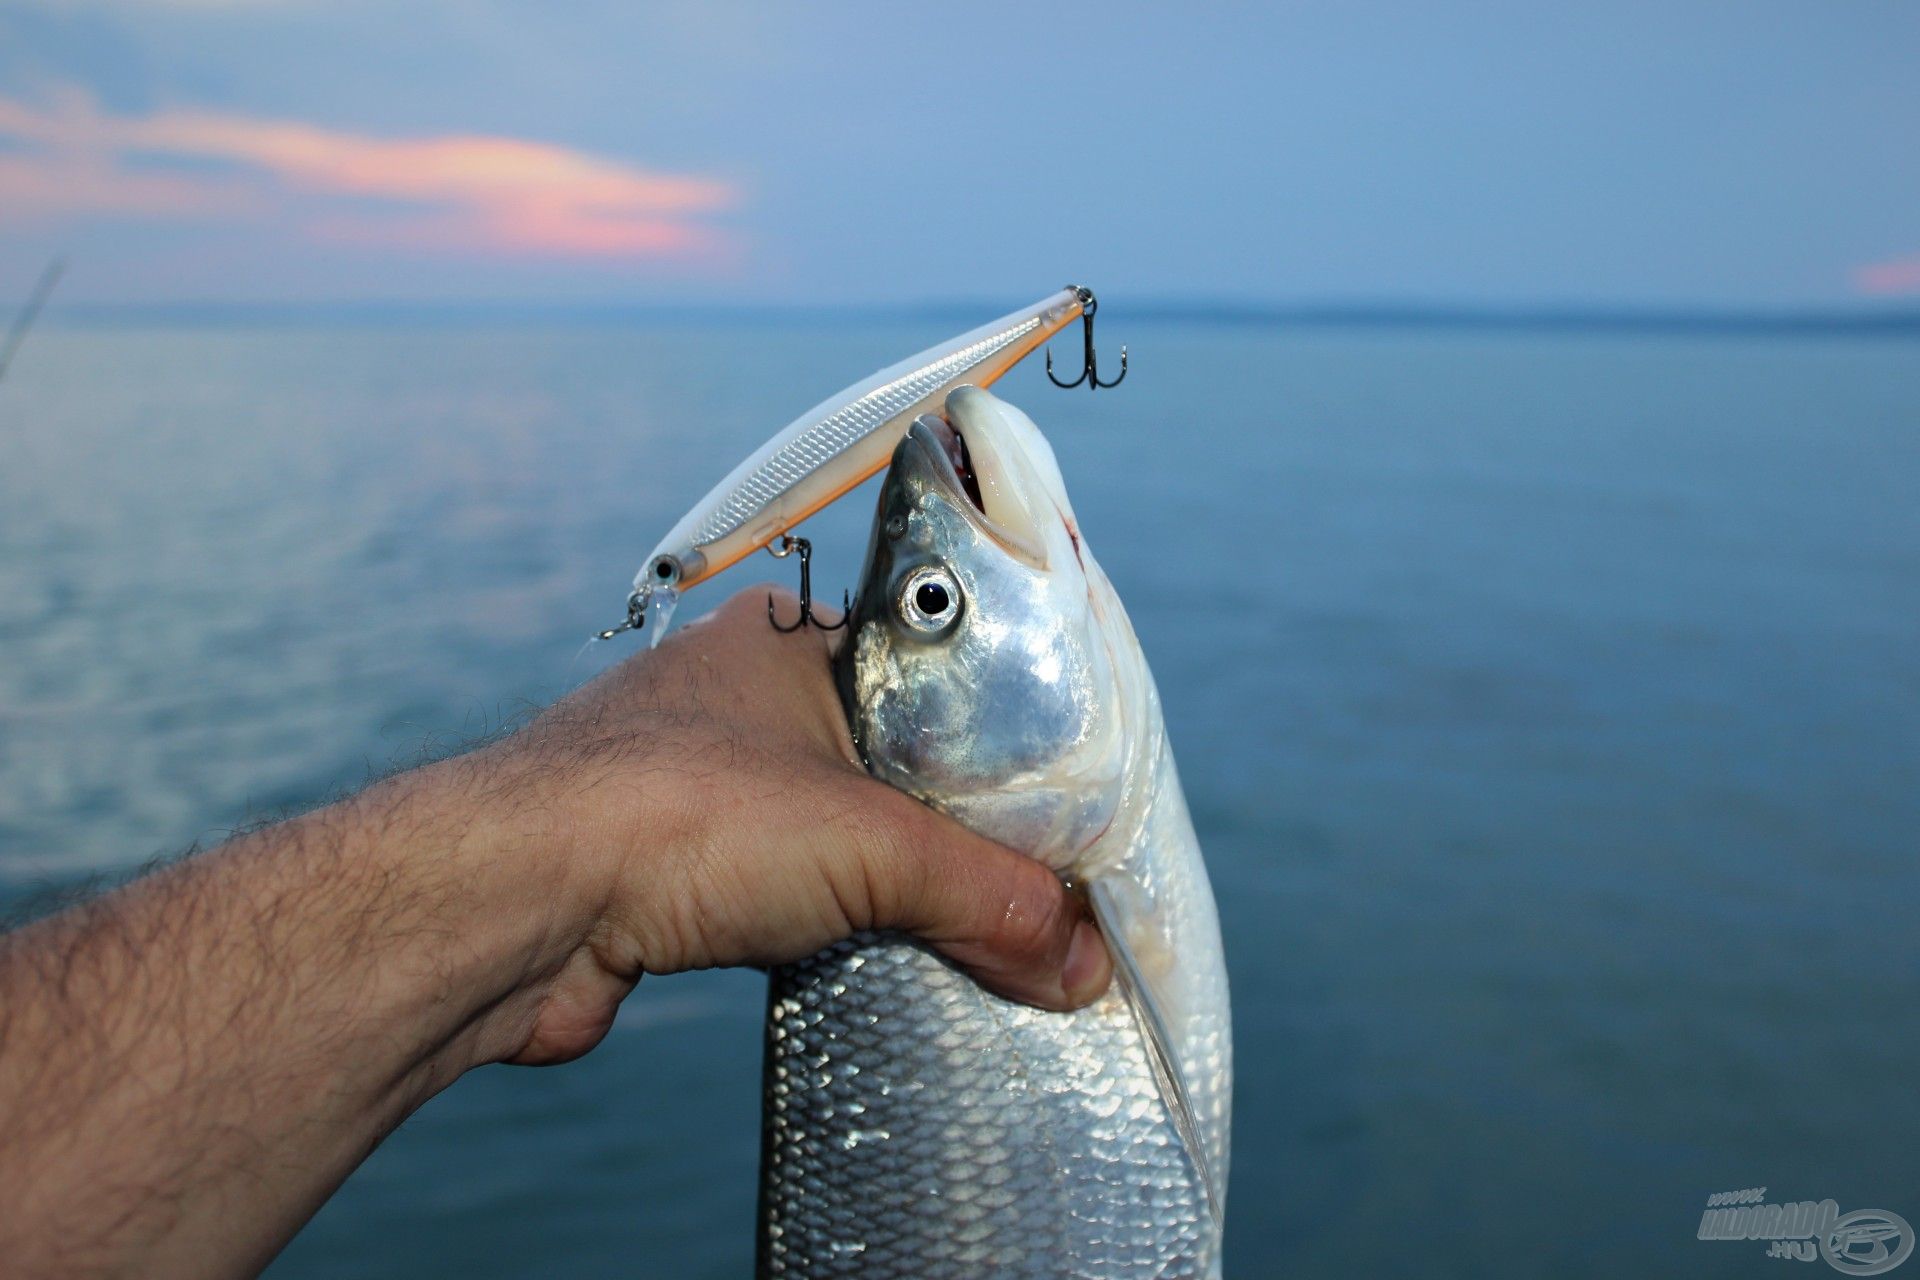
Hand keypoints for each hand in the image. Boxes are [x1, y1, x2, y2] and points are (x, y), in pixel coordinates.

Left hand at [471, 587, 1112, 1065]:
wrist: (506, 906)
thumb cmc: (676, 816)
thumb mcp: (869, 845)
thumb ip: (988, 896)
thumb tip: (1083, 960)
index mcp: (791, 646)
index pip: (931, 680)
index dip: (1002, 745)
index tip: (1064, 810)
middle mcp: (743, 705)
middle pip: (892, 771)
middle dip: (954, 836)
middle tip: (1032, 892)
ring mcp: (701, 790)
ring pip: (837, 841)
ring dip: (894, 895)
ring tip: (974, 941)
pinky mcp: (673, 879)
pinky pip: (785, 903)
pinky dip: (835, 937)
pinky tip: (879, 971)